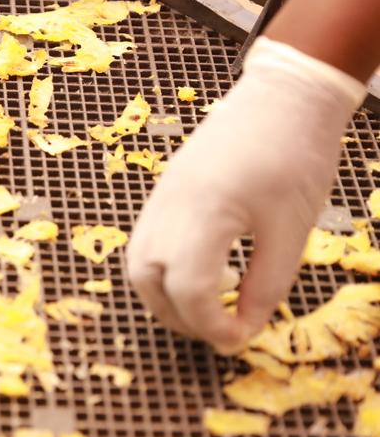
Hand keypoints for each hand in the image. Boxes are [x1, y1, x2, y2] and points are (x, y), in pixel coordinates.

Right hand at [127, 37, 365, 353]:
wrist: (284, 97)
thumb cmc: (297, 157)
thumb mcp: (292, 230)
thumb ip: (267, 286)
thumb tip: (244, 330)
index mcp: (203, 213)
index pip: (188, 289)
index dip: (211, 325)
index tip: (239, 340)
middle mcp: (168, 206)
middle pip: (146, 279)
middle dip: (179, 317)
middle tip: (220, 331)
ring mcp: (160, 196)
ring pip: (138, 263)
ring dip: (165, 296)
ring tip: (210, 307)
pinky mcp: (165, 191)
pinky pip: (147, 242)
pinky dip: (166, 270)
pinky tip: (208, 271)